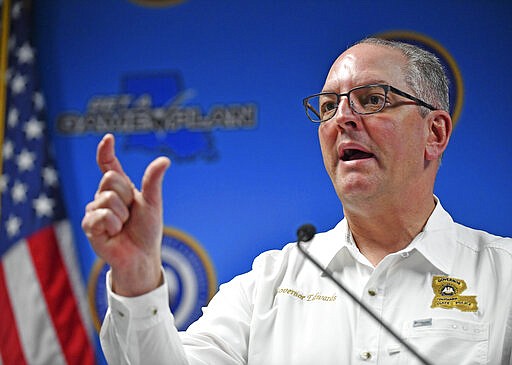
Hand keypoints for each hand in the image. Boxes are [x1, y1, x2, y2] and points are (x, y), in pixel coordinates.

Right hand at [81, 134, 170, 295]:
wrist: (142, 256)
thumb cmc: (147, 230)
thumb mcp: (153, 203)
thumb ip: (153, 181)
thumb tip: (164, 159)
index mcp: (120, 189)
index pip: (108, 165)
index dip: (106, 152)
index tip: (109, 138)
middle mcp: (104, 197)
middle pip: (110, 179)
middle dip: (126, 196)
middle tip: (130, 214)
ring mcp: (94, 211)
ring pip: (106, 199)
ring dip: (121, 215)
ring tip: (122, 226)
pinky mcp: (89, 226)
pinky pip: (100, 215)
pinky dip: (113, 225)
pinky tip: (114, 233)